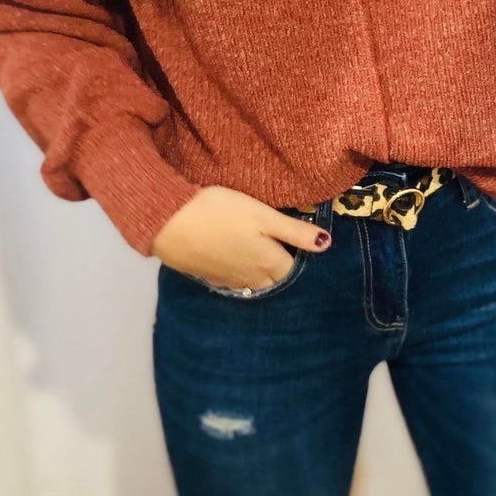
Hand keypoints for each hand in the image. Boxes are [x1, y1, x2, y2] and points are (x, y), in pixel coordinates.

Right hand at [150, 186, 329, 288]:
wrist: (168, 222)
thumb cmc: (221, 212)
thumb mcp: (263, 215)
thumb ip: (295, 232)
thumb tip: (326, 245)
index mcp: (269, 264)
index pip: (293, 271)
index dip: (299, 260)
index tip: (300, 247)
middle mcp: (251, 279)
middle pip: (274, 281)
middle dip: (280, 271)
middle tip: (282, 251)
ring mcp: (227, 280)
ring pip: (251, 283)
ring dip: (259, 275)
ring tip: (260, 257)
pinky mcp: (206, 276)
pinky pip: (230, 281)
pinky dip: (236, 273)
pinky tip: (232, 260)